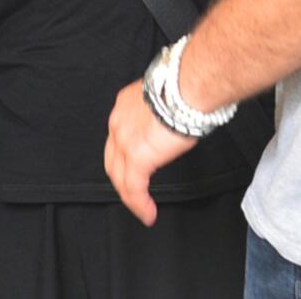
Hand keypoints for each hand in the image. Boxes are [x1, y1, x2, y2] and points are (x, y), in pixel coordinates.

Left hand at [104, 80, 197, 225]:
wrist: (187, 87)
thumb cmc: (184, 87)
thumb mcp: (163, 98)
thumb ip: (159, 113)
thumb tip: (170, 123)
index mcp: (125, 105)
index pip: (119, 136)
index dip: (124, 155)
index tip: (135, 167)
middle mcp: (119, 121)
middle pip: (113, 159)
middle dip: (122, 179)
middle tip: (135, 194)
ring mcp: (124, 140)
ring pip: (120, 176)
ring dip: (130, 196)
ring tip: (142, 209)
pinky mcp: (136, 157)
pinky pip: (134, 189)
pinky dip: (139, 204)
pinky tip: (148, 213)